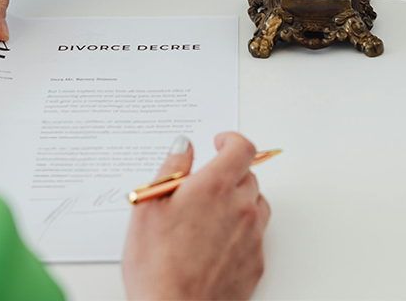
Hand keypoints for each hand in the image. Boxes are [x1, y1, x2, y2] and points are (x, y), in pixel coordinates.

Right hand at [123, 133, 270, 300]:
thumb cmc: (157, 265)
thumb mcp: (149, 207)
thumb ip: (171, 169)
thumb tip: (183, 146)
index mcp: (215, 186)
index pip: (242, 148)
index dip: (232, 140)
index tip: (220, 143)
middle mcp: (241, 206)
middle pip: (249, 176)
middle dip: (229, 174)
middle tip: (203, 188)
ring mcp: (253, 235)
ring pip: (256, 204)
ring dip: (239, 201)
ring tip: (210, 216)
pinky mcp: (256, 261)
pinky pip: (256, 235)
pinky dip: (242, 231)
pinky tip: (216, 243)